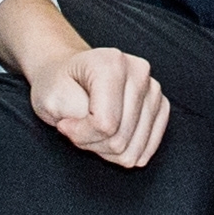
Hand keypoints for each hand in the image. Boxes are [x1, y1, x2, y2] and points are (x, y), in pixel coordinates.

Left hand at [24, 41, 173, 169]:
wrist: (69, 77)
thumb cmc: (58, 87)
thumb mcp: (51, 99)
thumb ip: (77, 116)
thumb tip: (108, 131)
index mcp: (111, 62)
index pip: (105, 124)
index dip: (80, 135)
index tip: (64, 123)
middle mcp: (139, 71)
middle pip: (120, 139)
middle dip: (92, 143)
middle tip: (77, 127)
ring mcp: (154, 89)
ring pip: (133, 149)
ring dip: (106, 150)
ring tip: (92, 129)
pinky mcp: (161, 106)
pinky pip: (145, 150)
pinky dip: (122, 152)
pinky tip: (109, 135)